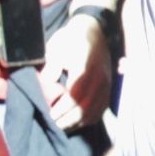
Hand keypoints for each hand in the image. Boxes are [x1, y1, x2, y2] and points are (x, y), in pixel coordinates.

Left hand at [40, 14, 112, 133]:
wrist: (94, 30)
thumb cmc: (71, 38)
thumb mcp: (56, 47)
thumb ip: (52, 66)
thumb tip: (45, 83)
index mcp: (85, 66)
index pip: (75, 94)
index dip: (62, 108)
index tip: (49, 114)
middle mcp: (99, 77)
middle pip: (85, 107)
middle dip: (67, 119)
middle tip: (53, 123)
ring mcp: (106, 83)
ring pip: (94, 110)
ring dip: (77, 121)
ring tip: (63, 125)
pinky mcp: (109, 87)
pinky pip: (101, 109)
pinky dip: (89, 118)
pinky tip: (77, 121)